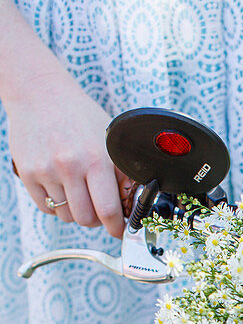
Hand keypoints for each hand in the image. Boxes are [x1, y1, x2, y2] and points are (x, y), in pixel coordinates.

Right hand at [6, 66, 128, 238]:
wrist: (40, 93)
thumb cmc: (79, 116)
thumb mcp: (109, 139)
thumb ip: (122, 172)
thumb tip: (134, 206)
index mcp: (96, 158)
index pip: (108, 211)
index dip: (116, 227)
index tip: (119, 230)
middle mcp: (70, 166)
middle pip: (86, 219)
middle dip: (97, 220)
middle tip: (99, 208)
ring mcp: (46, 170)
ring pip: (67, 216)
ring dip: (76, 211)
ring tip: (79, 190)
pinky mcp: (28, 173)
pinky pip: (47, 208)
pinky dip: (57, 205)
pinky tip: (62, 187)